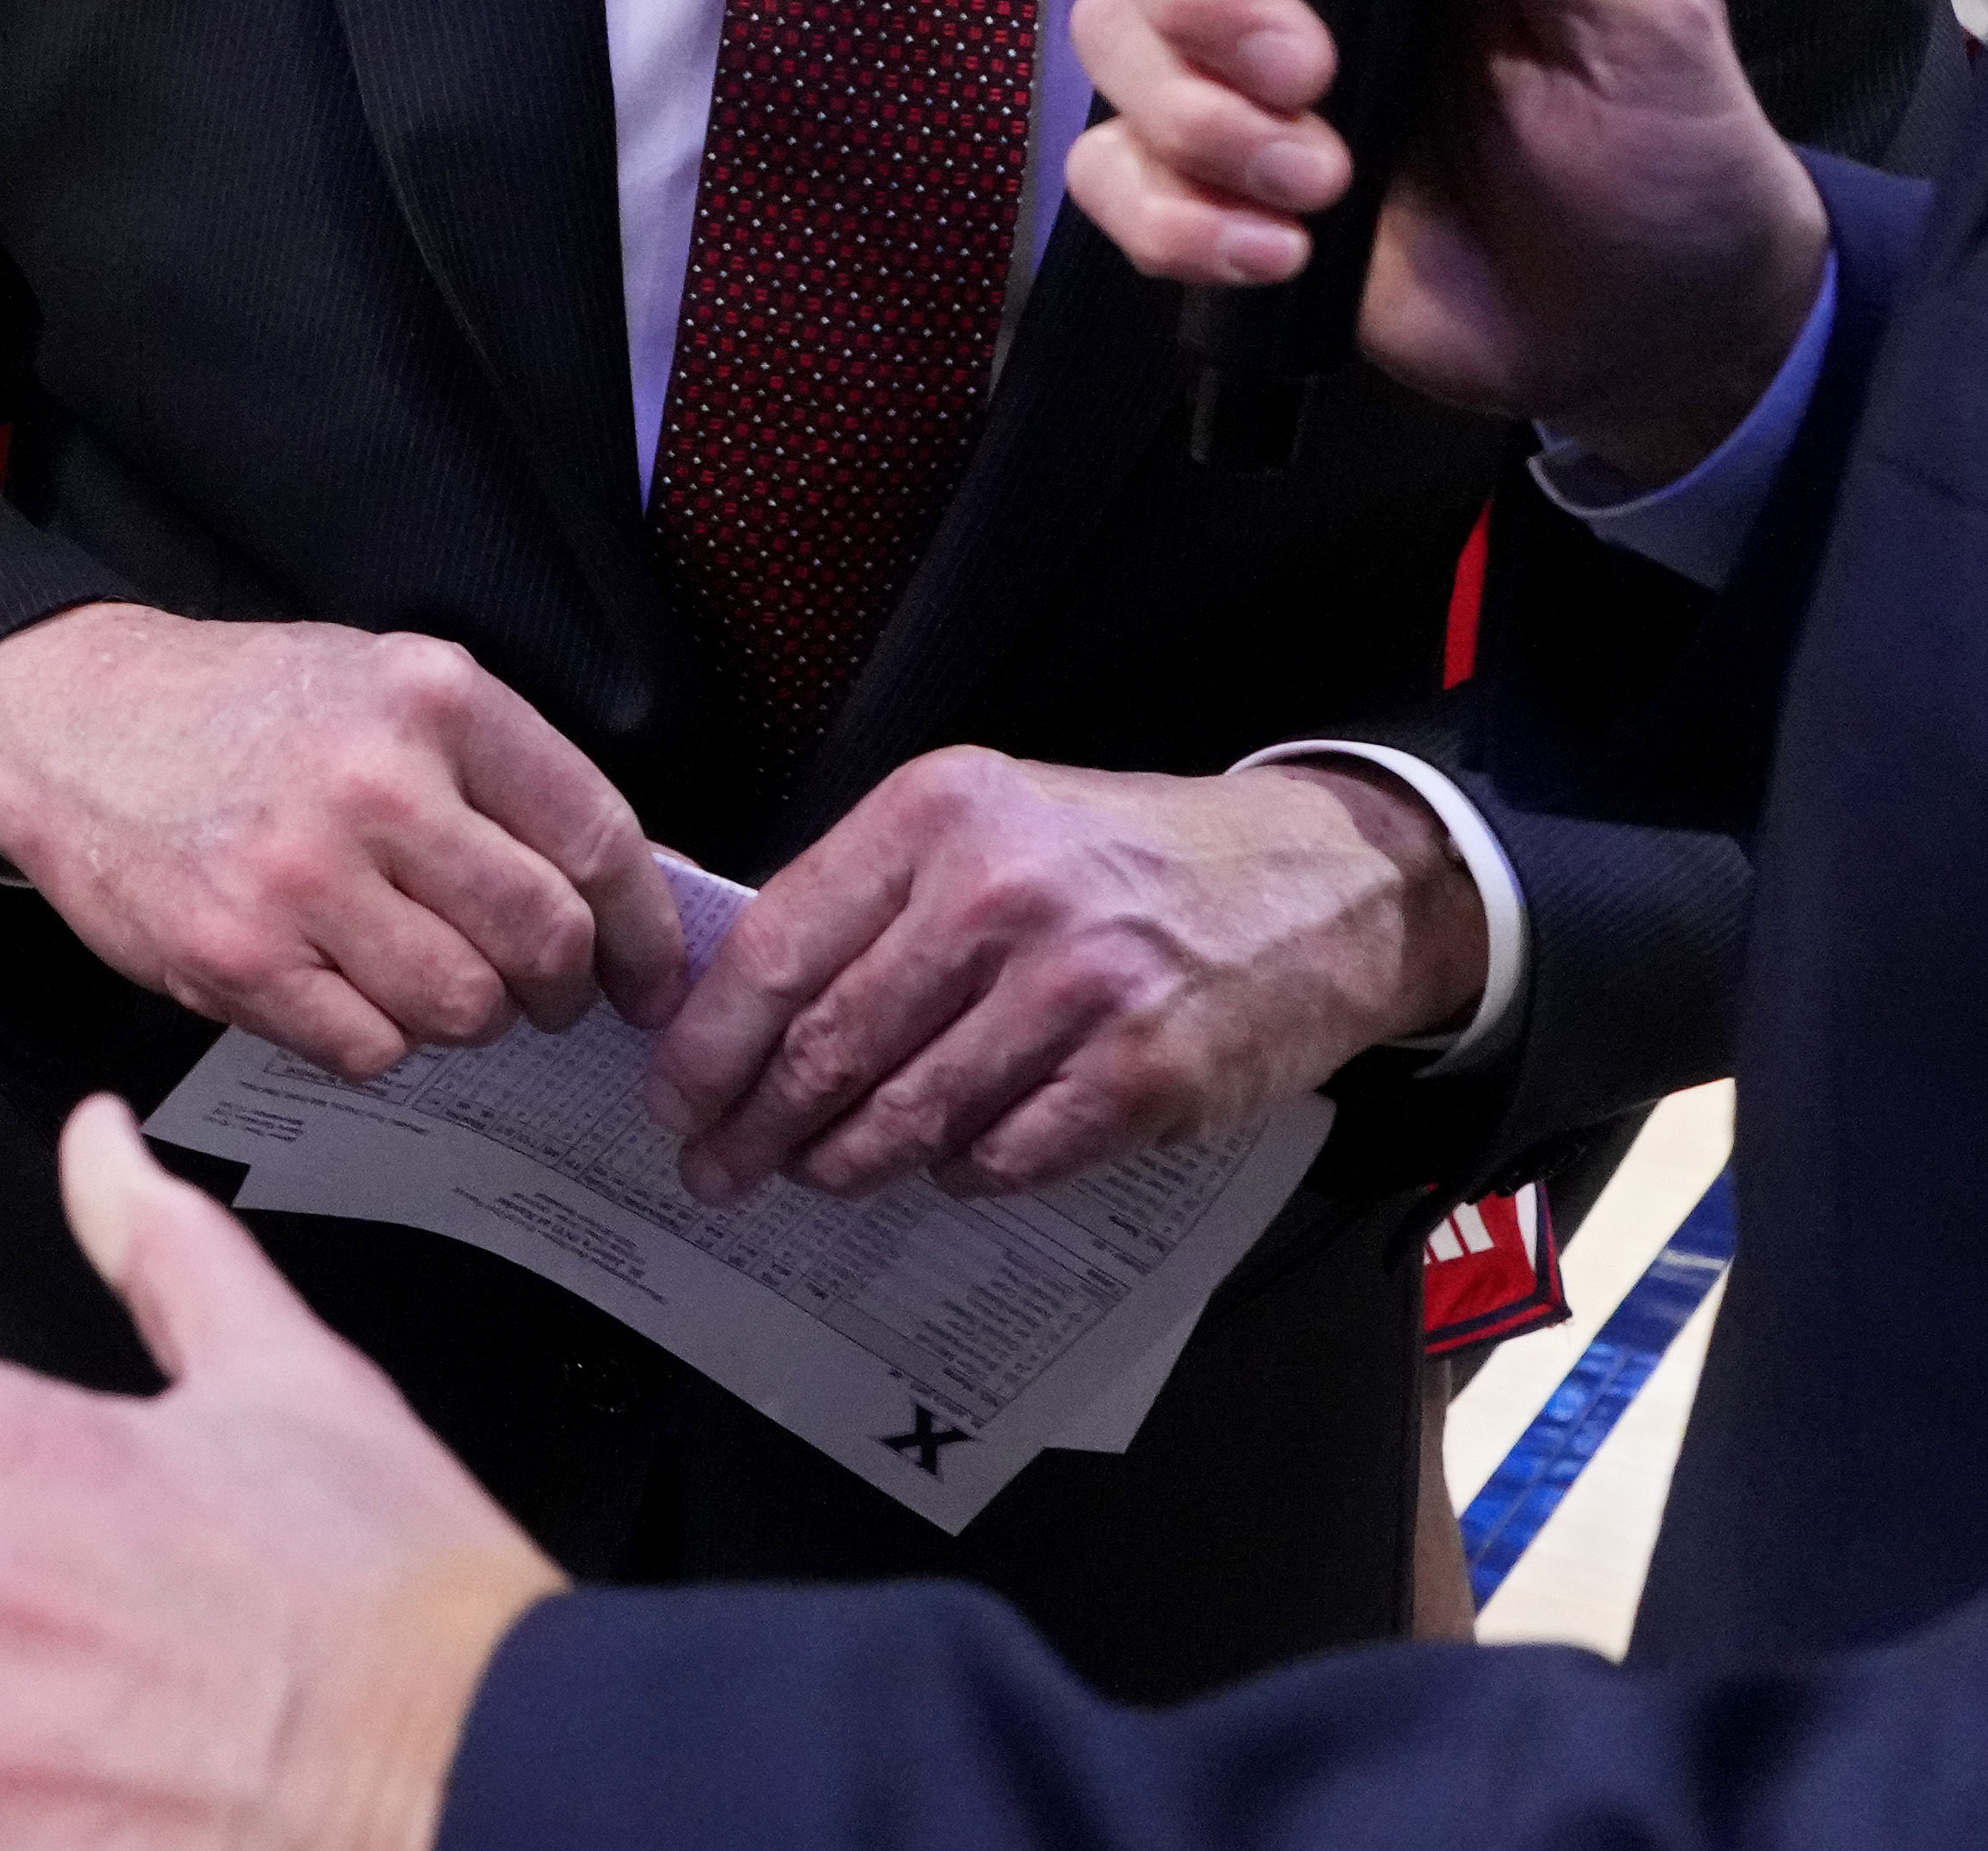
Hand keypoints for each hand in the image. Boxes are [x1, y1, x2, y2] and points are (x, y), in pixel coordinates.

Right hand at [0, 608, 688, 1078]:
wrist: (70, 723)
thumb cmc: (244, 710)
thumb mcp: (383, 684)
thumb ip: (494, 774)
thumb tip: (617, 896)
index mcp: (433, 697)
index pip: (596, 837)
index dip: (644, 930)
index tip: (650, 978)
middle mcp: (376, 781)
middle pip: (543, 939)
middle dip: (562, 990)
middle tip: (544, 995)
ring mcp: (301, 876)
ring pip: (464, 1008)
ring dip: (466, 1015)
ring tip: (425, 976)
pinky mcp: (237, 957)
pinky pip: (370, 1048)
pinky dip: (377, 1038)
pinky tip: (343, 986)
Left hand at [645, 750, 1474, 1201]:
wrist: (1316, 884)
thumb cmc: (1127, 858)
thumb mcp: (991, 819)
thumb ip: (875, 896)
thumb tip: (743, 1004)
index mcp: (939, 812)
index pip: (779, 947)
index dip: (710, 1041)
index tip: (671, 1096)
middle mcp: (1000, 892)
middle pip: (829, 1044)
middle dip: (753, 1124)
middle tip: (717, 1169)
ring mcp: (1077, 989)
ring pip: (909, 1114)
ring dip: (845, 1162)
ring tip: (812, 1176)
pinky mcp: (1144, 1075)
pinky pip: (1007, 1157)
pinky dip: (962, 1174)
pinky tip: (947, 1168)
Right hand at [1066, 0, 1826, 490]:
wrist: (1640, 319)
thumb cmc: (1657, 134)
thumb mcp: (1639, 7)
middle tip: (1305, 70)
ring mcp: (1231, 60)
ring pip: (1109, 31)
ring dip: (1196, 118)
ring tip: (1323, 184)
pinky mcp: (1205, 176)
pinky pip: (1108, 172)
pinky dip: (1170, 219)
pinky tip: (1276, 253)